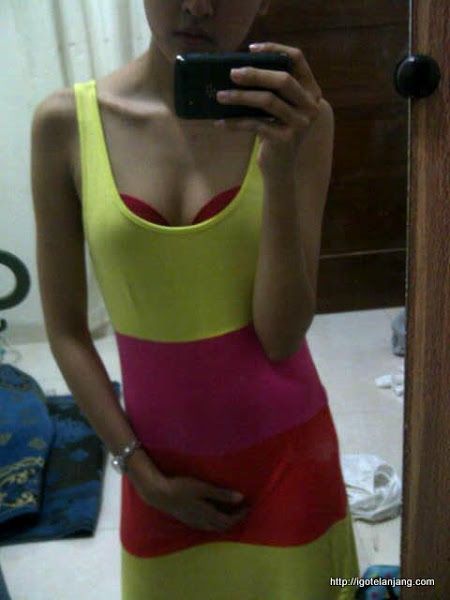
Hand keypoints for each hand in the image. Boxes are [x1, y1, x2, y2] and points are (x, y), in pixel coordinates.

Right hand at [137, 473, 249, 532]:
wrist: (159, 494)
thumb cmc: (182, 488)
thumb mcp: (203, 488)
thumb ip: (221, 494)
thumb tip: (241, 498)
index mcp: (207, 514)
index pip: (229, 520)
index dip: (240, 515)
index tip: (249, 506)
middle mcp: (202, 522)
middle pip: (222, 527)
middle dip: (234, 520)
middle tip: (243, 510)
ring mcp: (194, 522)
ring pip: (214, 528)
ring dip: (224, 522)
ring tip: (231, 512)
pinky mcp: (187, 520)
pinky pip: (206, 526)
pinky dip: (215, 522)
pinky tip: (213, 515)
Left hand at [215, 41, 323, 177]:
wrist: (279, 168)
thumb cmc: (274, 132)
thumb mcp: (277, 107)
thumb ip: (271, 87)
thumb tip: (239, 68)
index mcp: (312, 91)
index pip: (298, 60)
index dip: (275, 50)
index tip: (251, 49)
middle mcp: (311, 106)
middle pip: (283, 80)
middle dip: (255, 74)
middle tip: (232, 73)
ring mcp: (300, 124)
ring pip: (268, 101)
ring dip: (240, 97)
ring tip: (220, 96)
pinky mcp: (285, 140)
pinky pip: (255, 124)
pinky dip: (235, 122)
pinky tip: (220, 122)